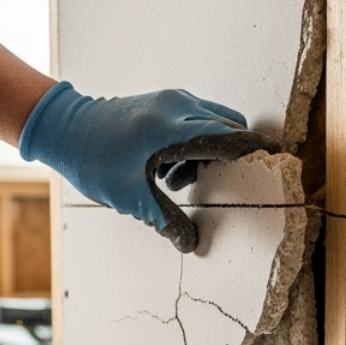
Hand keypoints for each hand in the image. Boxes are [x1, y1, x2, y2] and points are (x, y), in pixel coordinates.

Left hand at [19, 81, 280, 251]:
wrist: (64, 127)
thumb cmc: (93, 161)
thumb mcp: (131, 198)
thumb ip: (168, 221)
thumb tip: (192, 244)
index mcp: (172, 129)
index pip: (231, 138)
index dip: (257, 153)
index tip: (281, 163)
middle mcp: (178, 106)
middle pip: (229, 128)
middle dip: (226, 159)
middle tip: (204, 186)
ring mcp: (173, 100)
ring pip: (215, 123)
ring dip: (208, 153)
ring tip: (173, 180)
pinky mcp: (166, 101)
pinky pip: (198, 119)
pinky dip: (194, 143)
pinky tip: (166, 167)